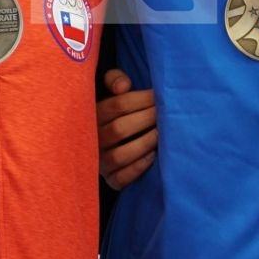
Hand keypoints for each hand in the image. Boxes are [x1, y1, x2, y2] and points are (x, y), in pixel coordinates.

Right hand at [98, 68, 158, 189]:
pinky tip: (153, 155)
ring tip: (161, 133)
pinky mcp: (109, 179)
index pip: (117, 105)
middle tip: (166, 114)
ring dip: (144, 143)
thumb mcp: (109, 91)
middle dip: (147, 119)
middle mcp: (93, 139)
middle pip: (120, 129)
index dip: (142, 99)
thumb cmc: (113, 112)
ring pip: (119, 155)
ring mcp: (99, 162)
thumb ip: (114, 79)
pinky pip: (121, 178)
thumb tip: (123, 86)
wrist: (102, 142)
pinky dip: (138, 168)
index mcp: (93, 114)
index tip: (159, 96)